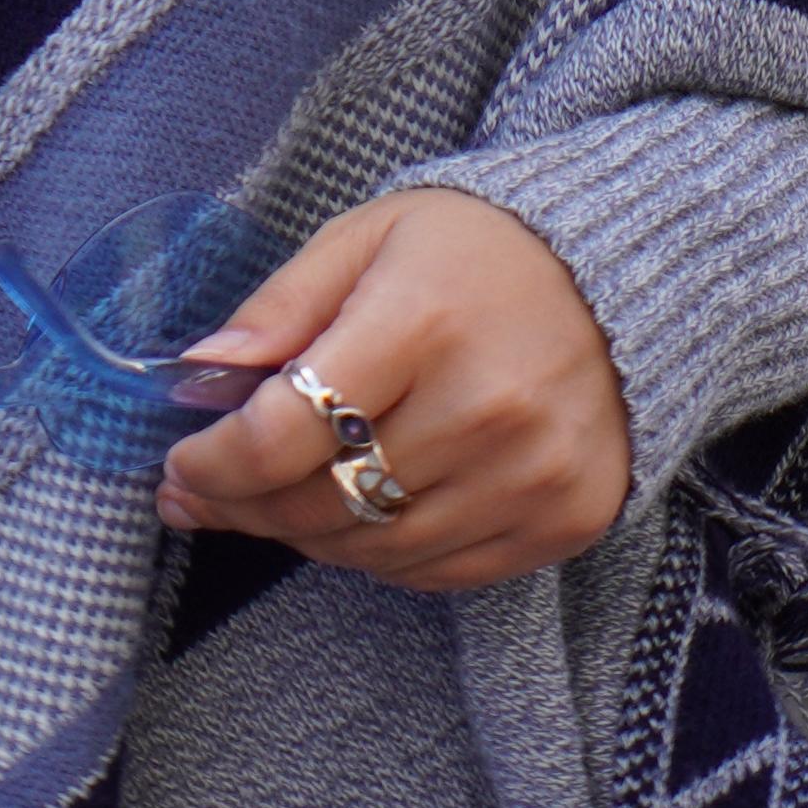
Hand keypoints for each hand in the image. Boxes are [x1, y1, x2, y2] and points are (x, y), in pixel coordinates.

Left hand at [160, 191, 631, 591]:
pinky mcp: (565, 518)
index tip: (181, 462)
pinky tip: (355, 512)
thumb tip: (198, 371)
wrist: (626, 276)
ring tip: (270, 502)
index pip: (285, 432)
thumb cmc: (480, 250)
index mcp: (423, 321)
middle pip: (321, 502)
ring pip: (372, 551)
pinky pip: (438, 572)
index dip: (213, 463)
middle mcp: (485, 408)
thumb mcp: (369, 236)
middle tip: (202, 494)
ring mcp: (531, 474)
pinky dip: (381, 552)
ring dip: (305, 535)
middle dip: (242, 506)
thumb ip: (282, 304)